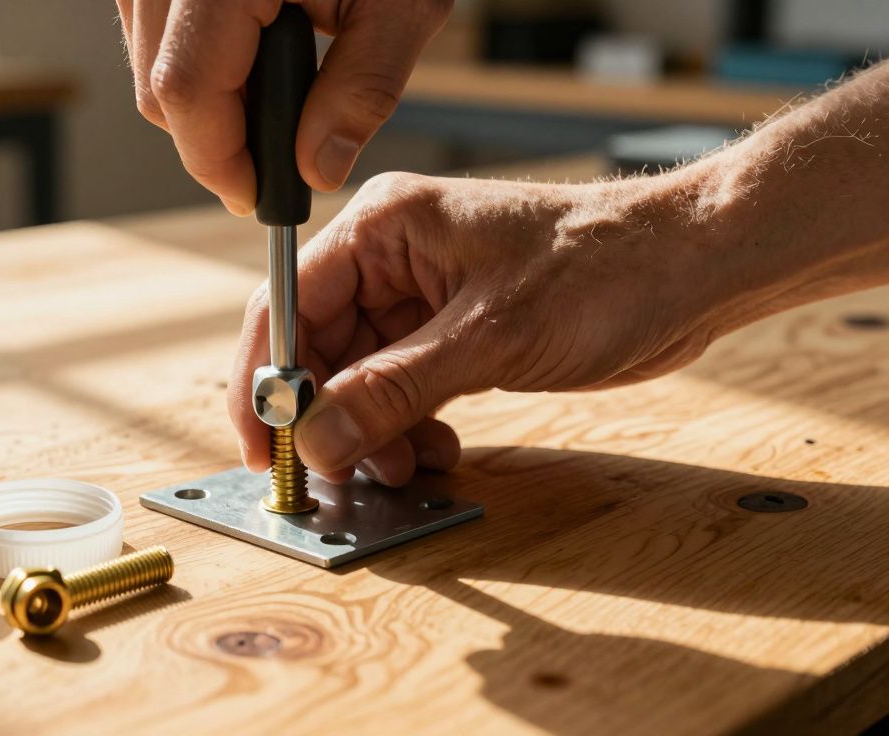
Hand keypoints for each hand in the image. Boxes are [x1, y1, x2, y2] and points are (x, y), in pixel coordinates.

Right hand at [115, 0, 452, 213]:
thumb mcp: (403, 1)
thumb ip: (363, 88)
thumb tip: (317, 170)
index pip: (186, 93)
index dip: (220, 162)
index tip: (259, 197)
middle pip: (161, 92)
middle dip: (216, 139)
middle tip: (279, 150)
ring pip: (149, 67)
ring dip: (204, 100)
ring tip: (277, 80)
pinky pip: (149, 31)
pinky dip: (193, 59)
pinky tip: (250, 45)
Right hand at [228, 167, 752, 485]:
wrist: (692, 269)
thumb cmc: (603, 269)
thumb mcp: (491, 337)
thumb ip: (394, 391)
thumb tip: (317, 439)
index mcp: (383, 227)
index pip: (288, 302)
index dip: (265, 378)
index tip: (263, 446)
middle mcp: (390, 257)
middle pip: (319, 348)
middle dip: (327, 415)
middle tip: (336, 475)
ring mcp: (420, 297)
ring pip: (358, 377)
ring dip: (371, 431)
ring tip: (404, 466)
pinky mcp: (451, 332)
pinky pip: (401, 388)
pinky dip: (408, 427)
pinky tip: (438, 450)